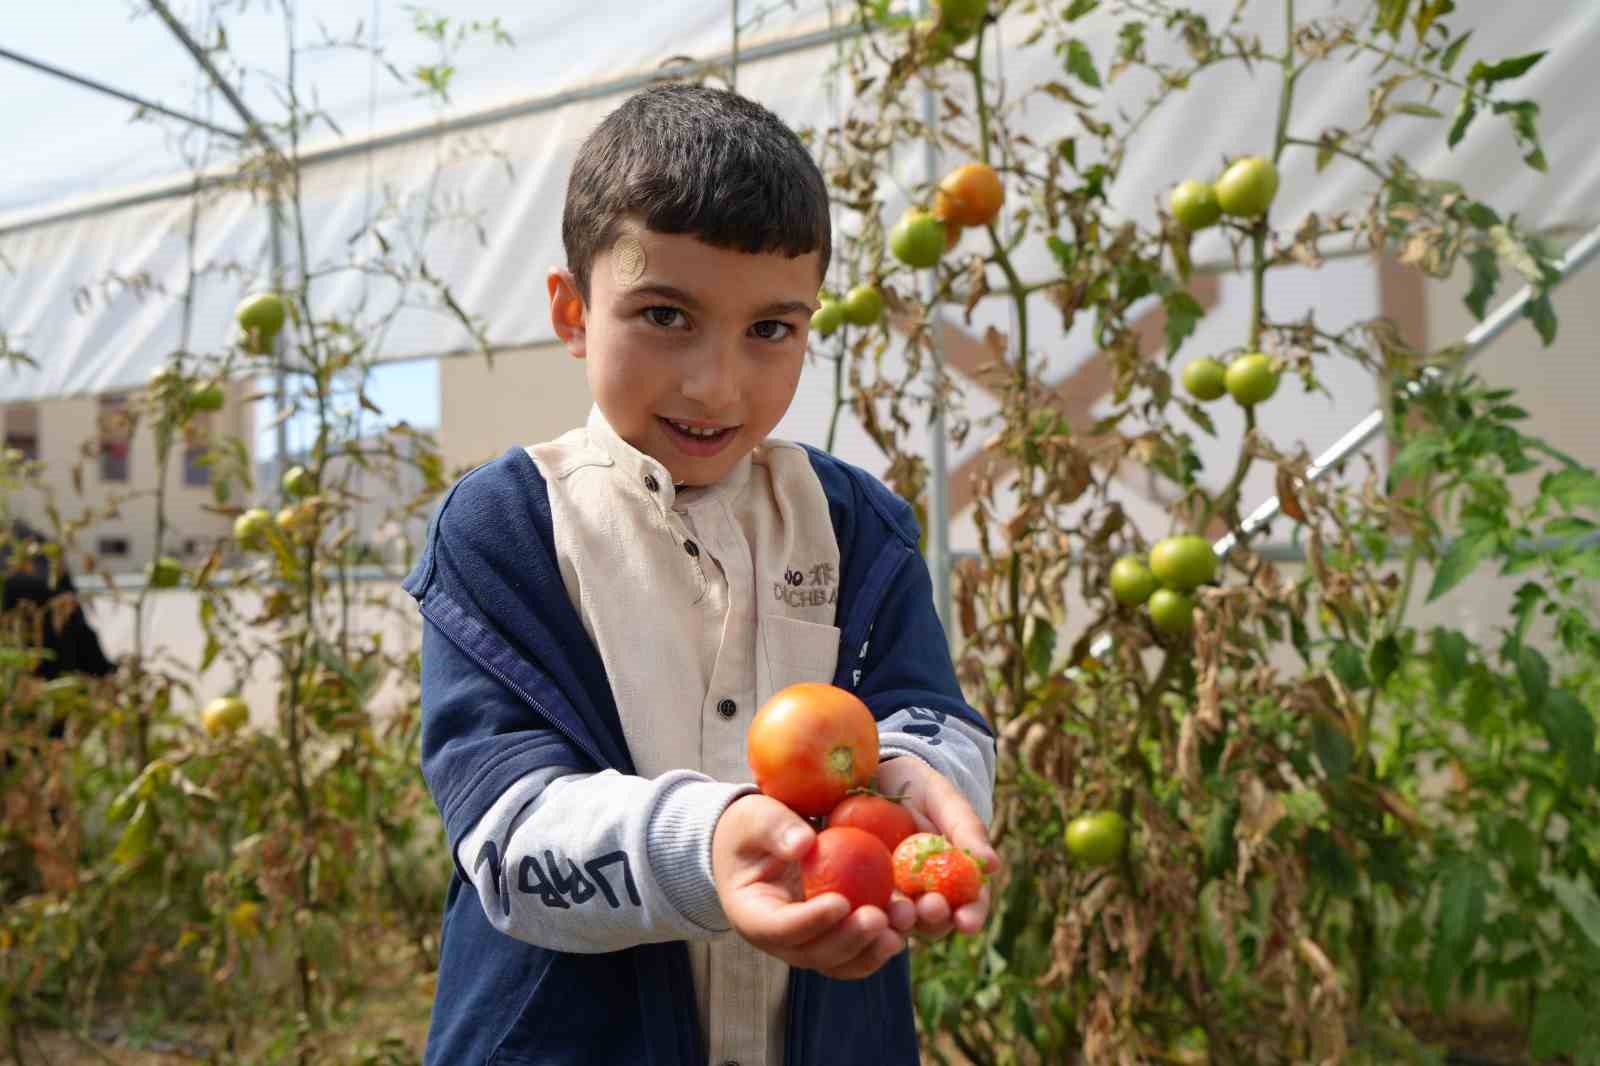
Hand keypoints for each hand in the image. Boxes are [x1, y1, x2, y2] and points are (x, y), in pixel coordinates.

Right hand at [712, 793, 905, 980]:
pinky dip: (881, 943)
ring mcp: (809, 942)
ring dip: (871, 948)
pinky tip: (907, 923)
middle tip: (877, 917)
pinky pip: (858, 951)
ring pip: (841, 961)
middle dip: (848, 939)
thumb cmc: (752, 827)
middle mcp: (781, 939)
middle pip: (814, 953)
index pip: (779, 928)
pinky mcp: (834, 937)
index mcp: (753, 913)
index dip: (810, 921)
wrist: (760, 842)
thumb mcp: (755, 818)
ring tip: (899, 926)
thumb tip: (804, 845)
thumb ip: (775, 829)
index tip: (840, 901)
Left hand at [874, 757, 998, 940]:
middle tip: (930, 908)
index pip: (970, 904)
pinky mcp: (862, 891)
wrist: (872, 777)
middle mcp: (925, 893)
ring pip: (900, 920)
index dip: (971, 916)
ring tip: (899, 911)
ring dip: (902, 922)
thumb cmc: (918, 788)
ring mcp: (892, 895)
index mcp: (954, 877)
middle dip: (934, 920)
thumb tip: (994, 866)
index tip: (967, 922)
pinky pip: (865, 906)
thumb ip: (967, 830)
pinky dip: (868, 910)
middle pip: (934, 921)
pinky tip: (864, 909)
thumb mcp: (944, 801)